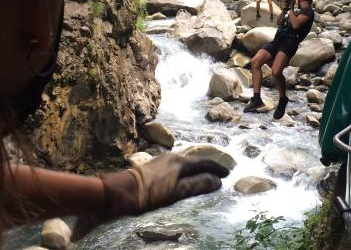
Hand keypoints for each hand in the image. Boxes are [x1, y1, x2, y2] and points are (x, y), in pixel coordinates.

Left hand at [73, 154, 227, 238]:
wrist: (122, 191)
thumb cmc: (150, 193)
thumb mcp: (177, 192)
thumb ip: (197, 185)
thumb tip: (217, 181)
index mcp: (180, 161)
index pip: (204, 162)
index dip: (217, 168)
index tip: (228, 173)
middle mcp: (173, 156)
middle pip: (195, 161)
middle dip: (209, 167)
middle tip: (220, 174)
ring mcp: (163, 160)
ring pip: (186, 163)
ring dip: (197, 169)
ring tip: (206, 175)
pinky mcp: (155, 166)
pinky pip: (177, 166)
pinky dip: (187, 171)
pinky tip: (185, 177)